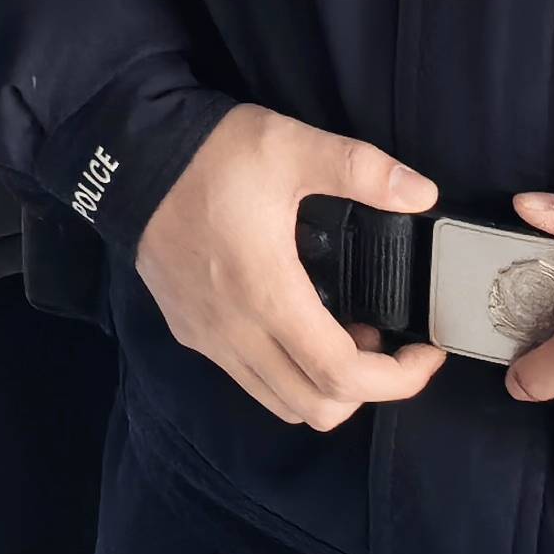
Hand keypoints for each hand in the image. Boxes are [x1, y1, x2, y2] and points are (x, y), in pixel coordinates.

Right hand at [134, 104, 450, 430]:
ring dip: (326, 385)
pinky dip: (288, 374)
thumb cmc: (208, 156)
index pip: (343, 375)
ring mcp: (210, 339)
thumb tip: (421, 193)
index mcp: (268, 295)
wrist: (128, 159)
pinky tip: (299, 323)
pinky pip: (251, 381)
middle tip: (389, 340)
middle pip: (318, 407)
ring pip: (283, 403)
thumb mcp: (289, 146)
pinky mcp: (192, 332)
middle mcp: (237, 333)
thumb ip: (360, 168)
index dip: (399, 377)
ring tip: (347, 333)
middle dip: (369, 388)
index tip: (425, 350)